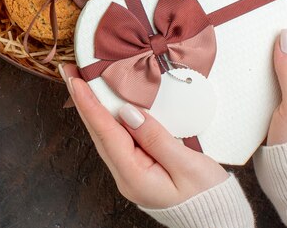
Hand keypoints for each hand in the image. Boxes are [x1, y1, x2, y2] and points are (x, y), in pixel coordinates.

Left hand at [60, 63, 227, 208]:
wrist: (216, 218)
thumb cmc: (207, 196)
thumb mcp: (188, 165)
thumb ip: (156, 138)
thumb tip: (128, 112)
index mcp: (134, 177)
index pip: (106, 133)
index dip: (90, 104)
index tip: (76, 81)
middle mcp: (125, 175)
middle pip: (98, 132)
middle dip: (82, 101)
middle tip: (69, 73)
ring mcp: (129, 172)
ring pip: (105, 134)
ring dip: (91, 107)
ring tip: (80, 81)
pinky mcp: (136, 166)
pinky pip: (117, 137)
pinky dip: (107, 117)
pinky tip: (103, 103)